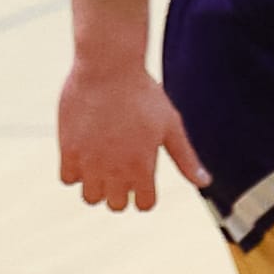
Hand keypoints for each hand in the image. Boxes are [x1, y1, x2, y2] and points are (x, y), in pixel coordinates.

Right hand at [58, 56, 208, 212]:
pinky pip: (67, 179)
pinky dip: (76, 171)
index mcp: (143, 167)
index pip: (144, 205)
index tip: (143, 178)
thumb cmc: (143, 94)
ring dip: (97, 185)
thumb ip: (186, 158)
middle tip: (122, 167)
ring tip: (103, 162)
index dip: (145, 194)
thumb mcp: (170, 125)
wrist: (108, 67)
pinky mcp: (68, 151)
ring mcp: (90, 162)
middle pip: (116, 205)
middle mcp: (115, 170)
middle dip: (121, 192)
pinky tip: (86, 152)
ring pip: (91, 197)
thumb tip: (206, 182)